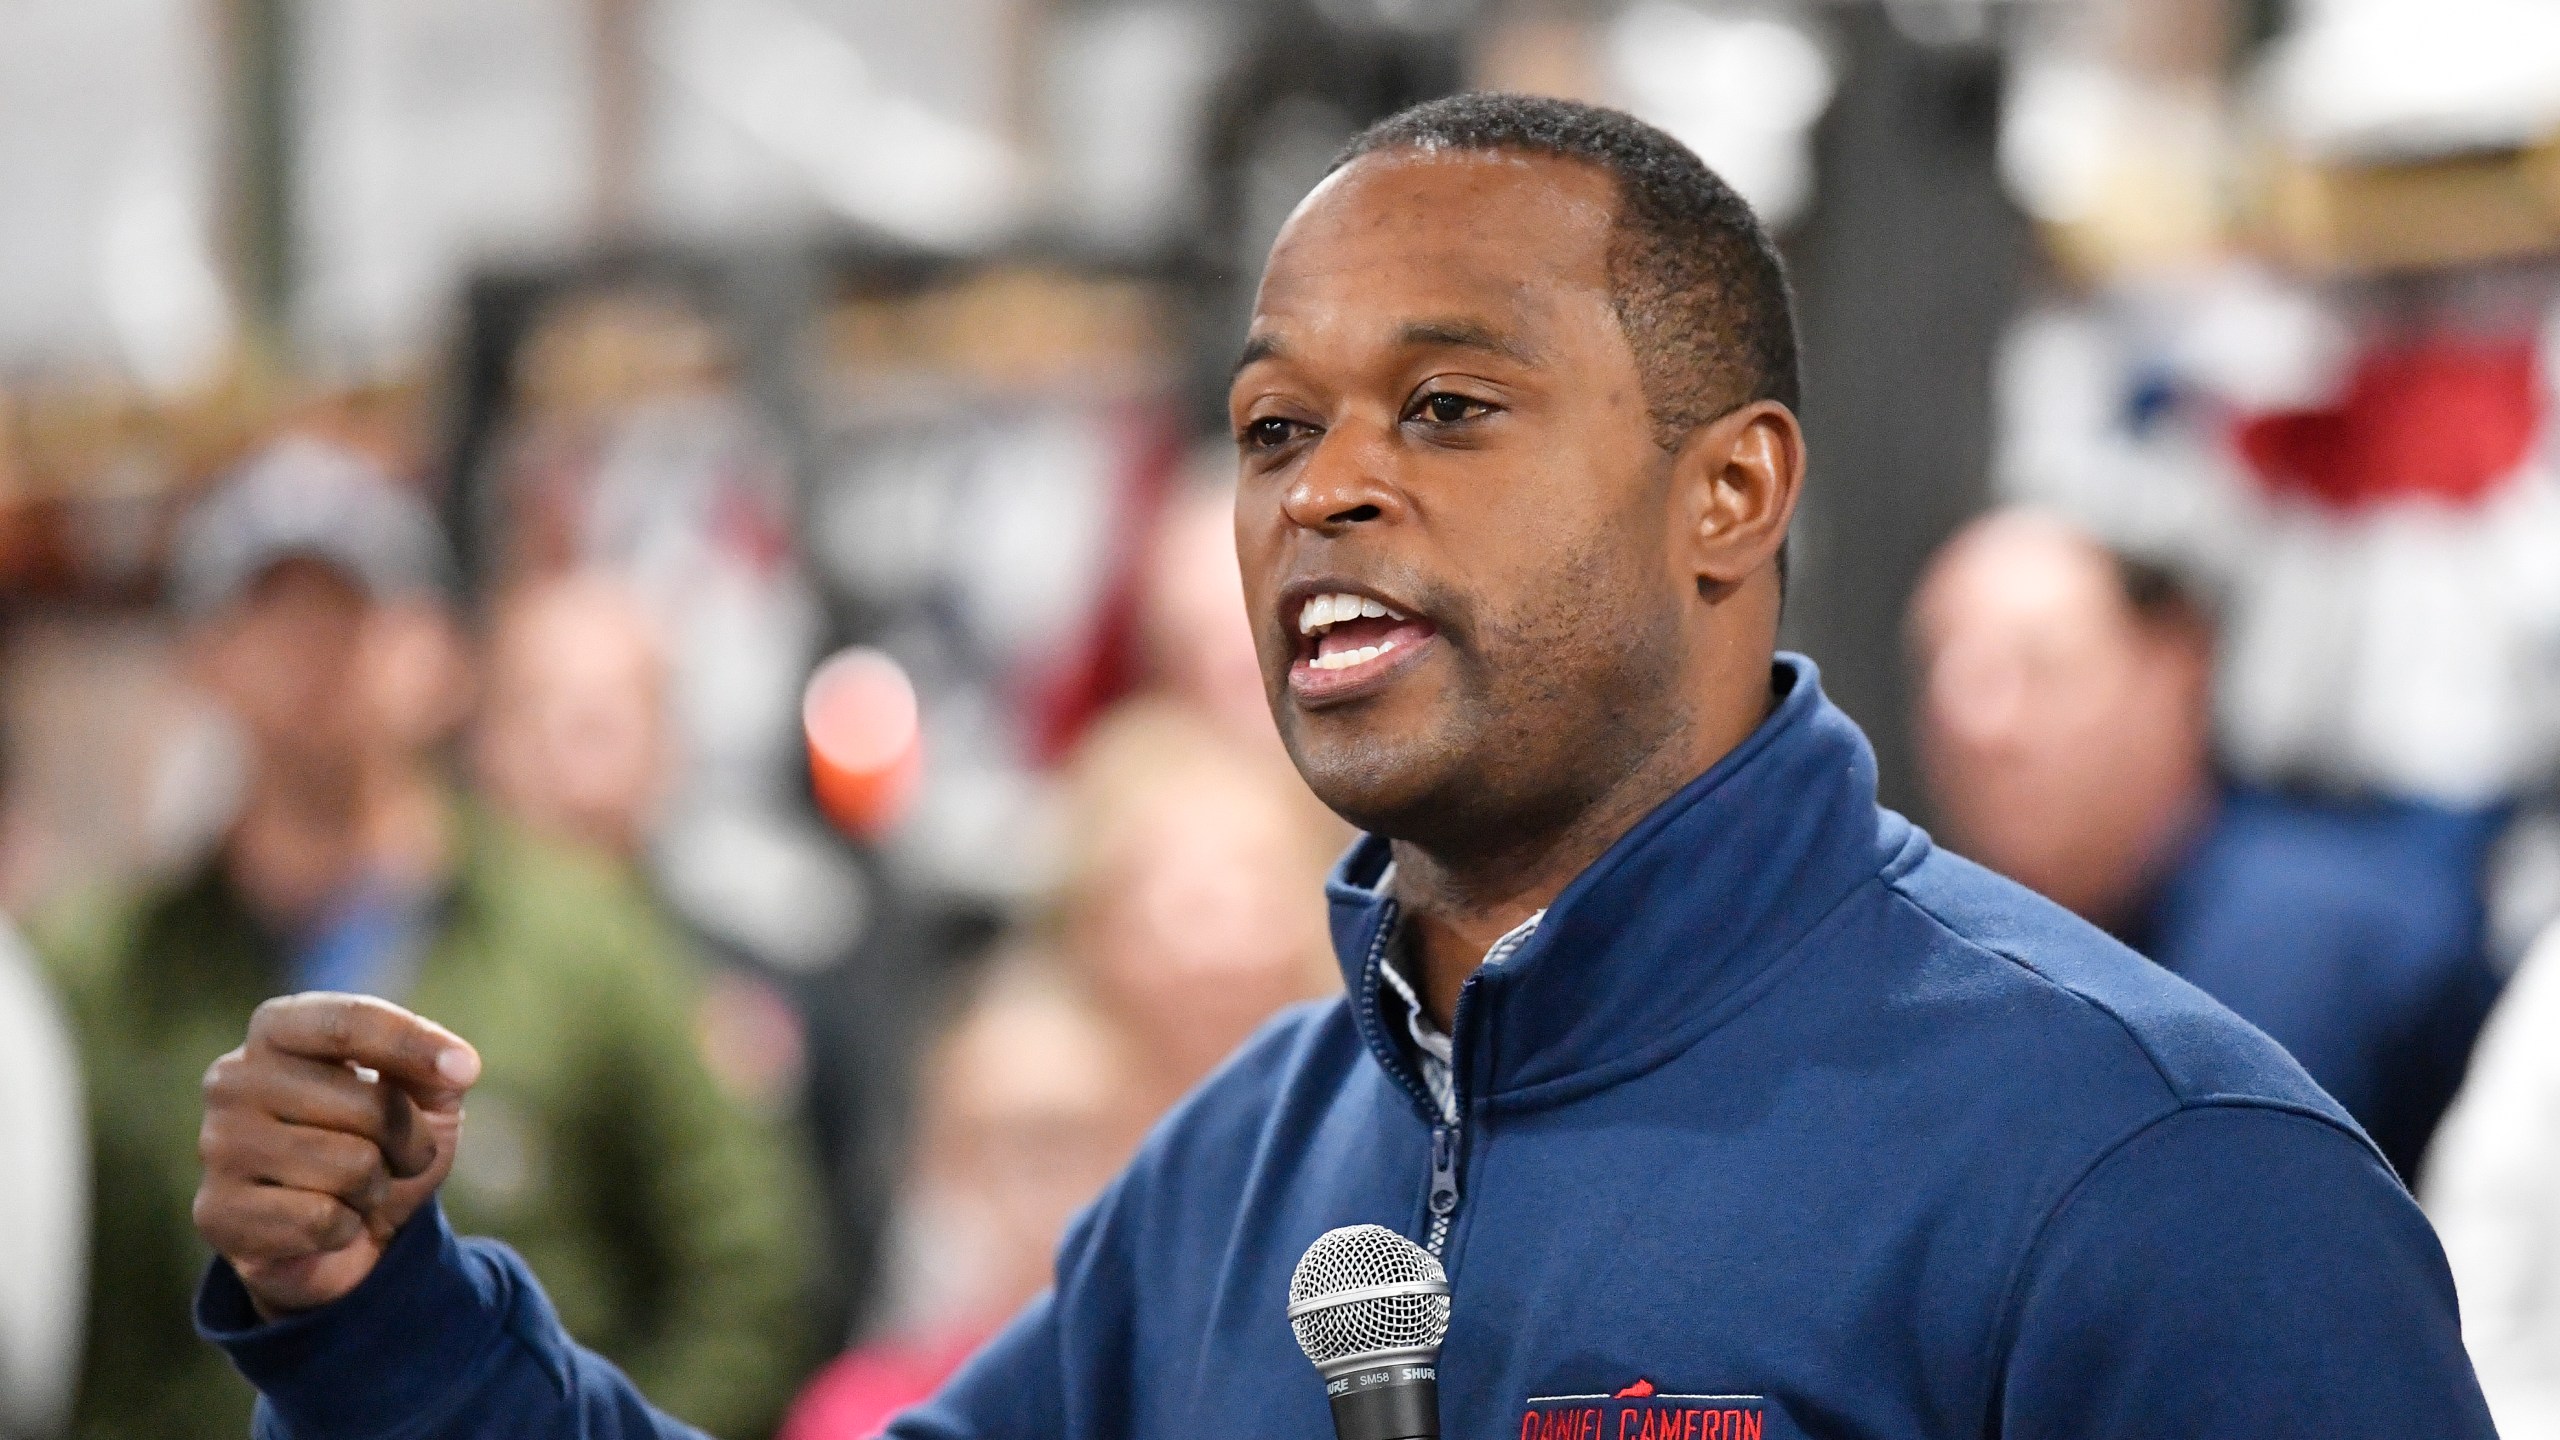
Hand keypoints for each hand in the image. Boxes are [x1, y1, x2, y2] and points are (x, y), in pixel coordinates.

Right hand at [194, 993, 482, 1318]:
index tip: (466, 1070)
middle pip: (366, 1102)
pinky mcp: (217, 1211)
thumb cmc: (380, 1146)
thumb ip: (437, 1068)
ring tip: (356, 1189)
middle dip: (408, 1140)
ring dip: (376, 1188)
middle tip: (397, 1157)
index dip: (414, 1044)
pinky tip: (326, 1224)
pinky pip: (323, 1220)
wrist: (343, 1237)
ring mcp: (217, 1144)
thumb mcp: (423, 1097)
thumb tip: (459, 1067)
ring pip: (351, 1166)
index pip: (348, 1021)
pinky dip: (346, 1228)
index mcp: (278, 1029)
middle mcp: (233, 1077)